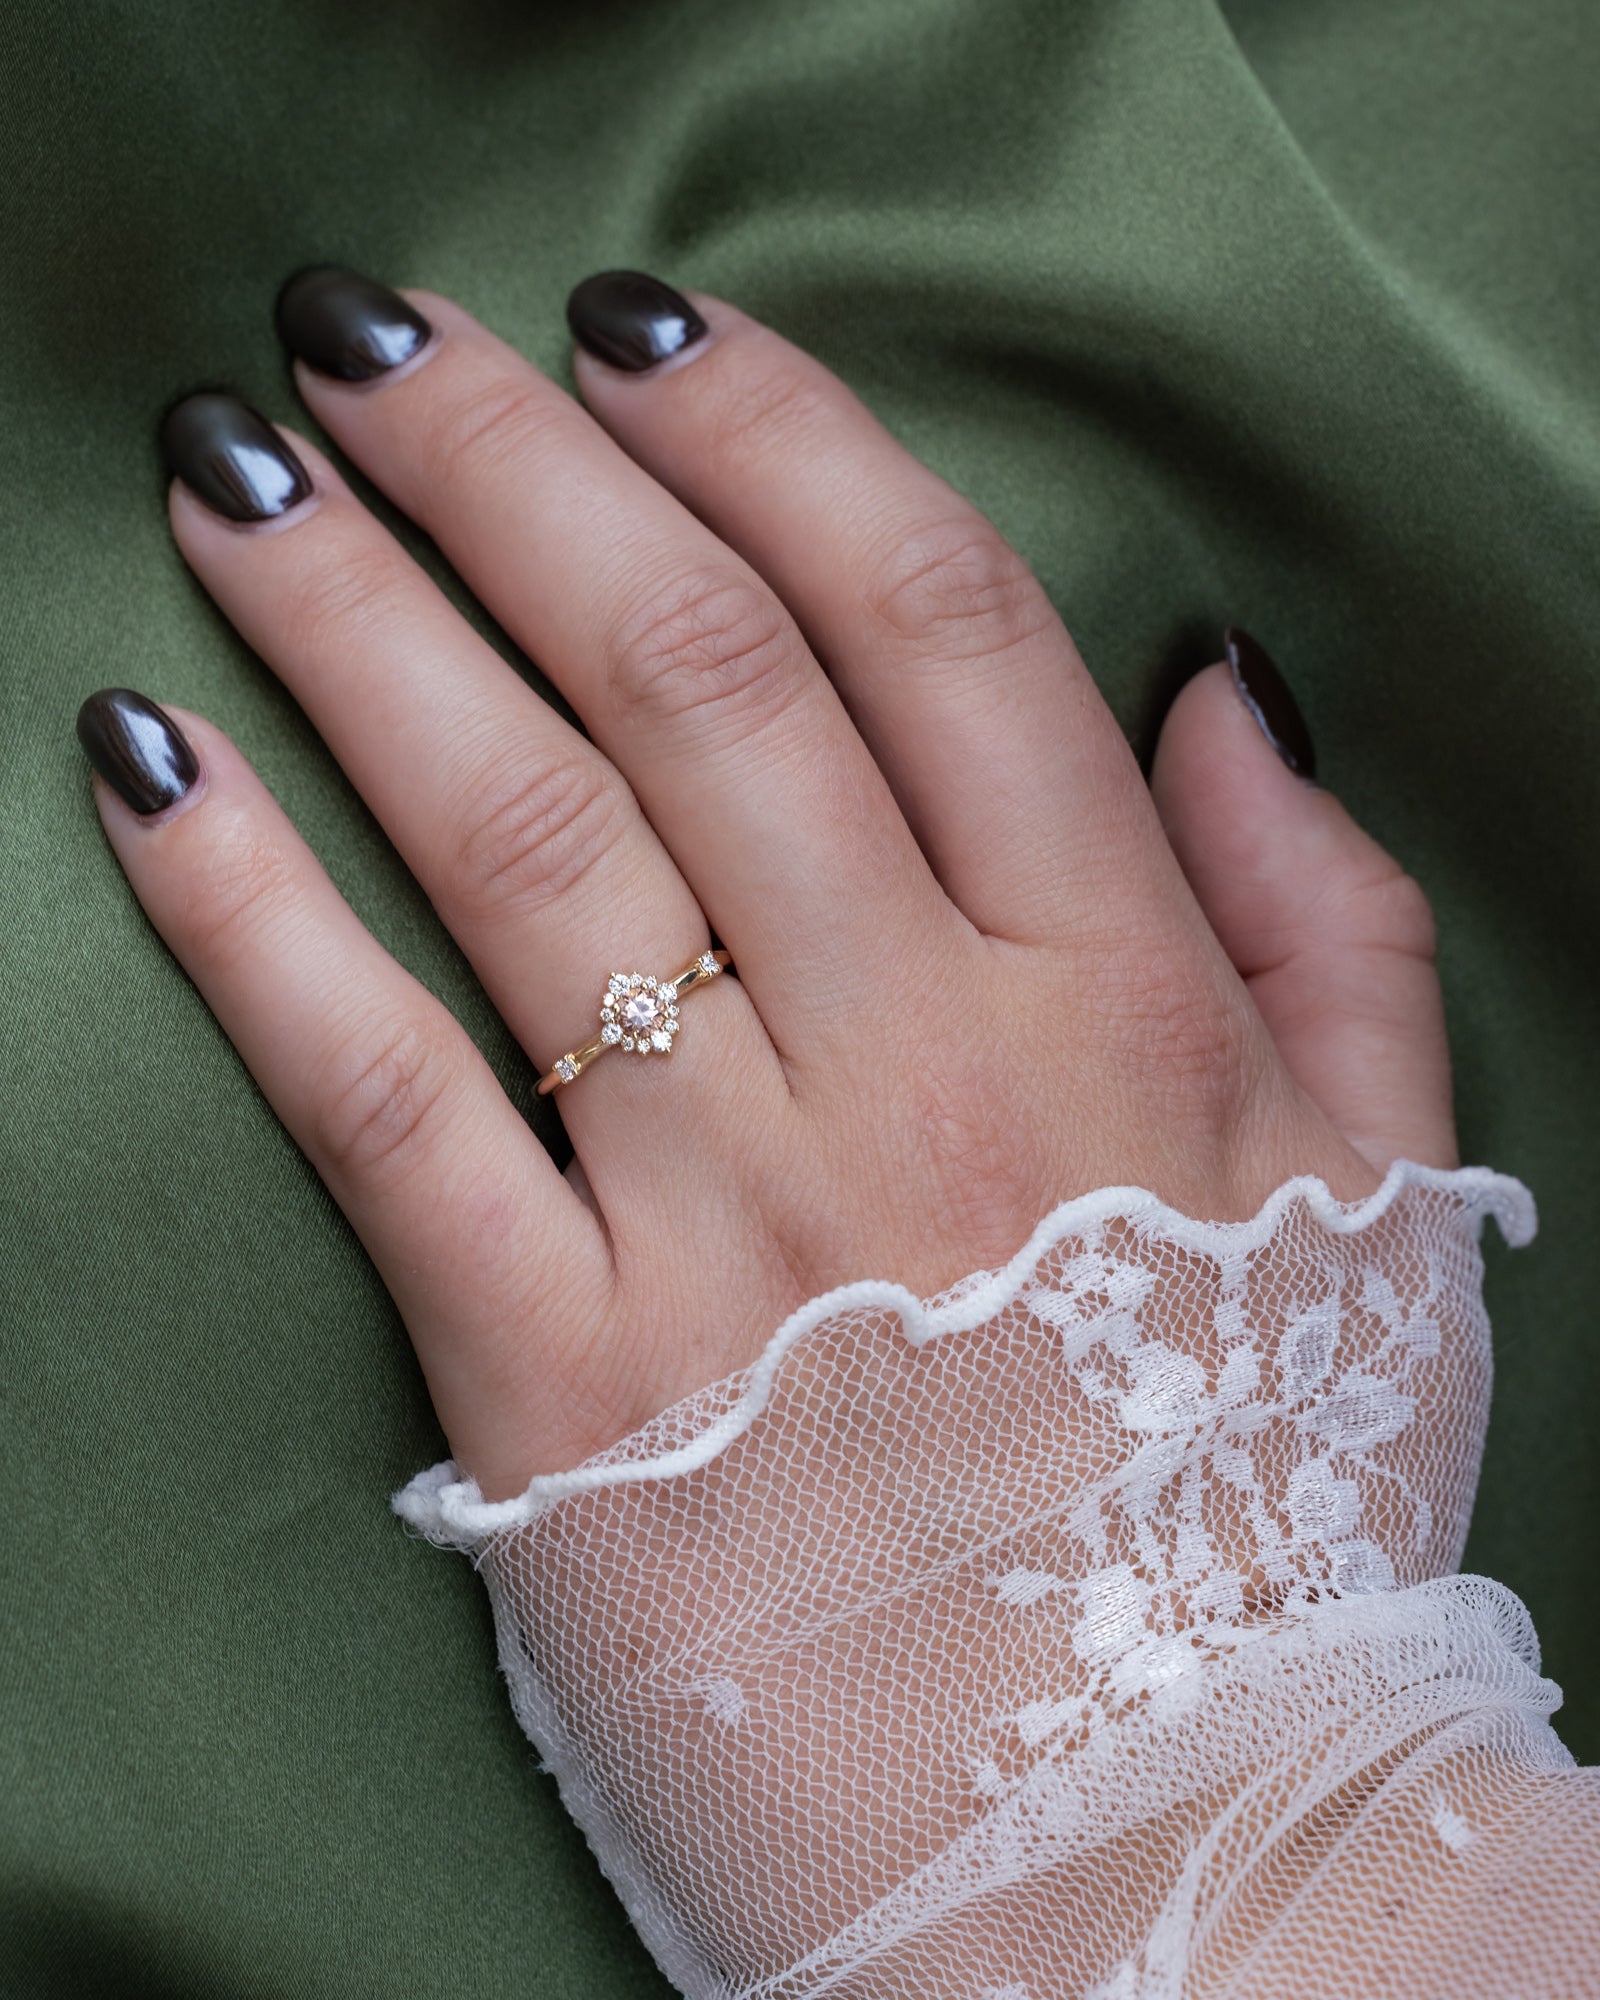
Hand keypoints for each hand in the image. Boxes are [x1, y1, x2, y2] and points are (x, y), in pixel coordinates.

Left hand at [78, 267, 1453, 1503]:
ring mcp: (728, 1225)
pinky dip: (250, 925)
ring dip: (358, 628)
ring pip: (521, 846)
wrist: (1158, 1853)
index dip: (771, 433)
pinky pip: (379, 1108)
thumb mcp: (1381, 1200)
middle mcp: (915, 1073)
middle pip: (691, 677)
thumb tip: (1215, 684)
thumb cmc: (1267, 1508)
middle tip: (367, 335)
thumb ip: (1322, 923)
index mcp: (1117, 1010)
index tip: (634, 326)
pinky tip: (150, 771)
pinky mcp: (565, 1387)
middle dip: (508, 466)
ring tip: (234, 481)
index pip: (930, 623)